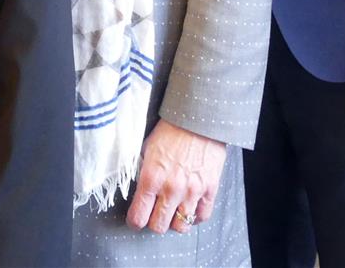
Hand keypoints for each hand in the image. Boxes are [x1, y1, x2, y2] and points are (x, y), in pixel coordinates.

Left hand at [124, 120, 227, 234]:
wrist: (197, 118)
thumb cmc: (170, 131)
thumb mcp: (145, 149)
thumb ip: (141, 172)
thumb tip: (137, 191)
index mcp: (151, 178)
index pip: (138, 216)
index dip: (134, 221)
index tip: (135, 219)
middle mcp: (171, 188)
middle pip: (159, 226)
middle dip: (153, 223)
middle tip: (154, 215)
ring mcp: (192, 191)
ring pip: (180, 226)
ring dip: (174, 222)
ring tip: (172, 212)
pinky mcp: (210, 189)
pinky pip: (202, 216)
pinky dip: (195, 217)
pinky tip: (189, 208)